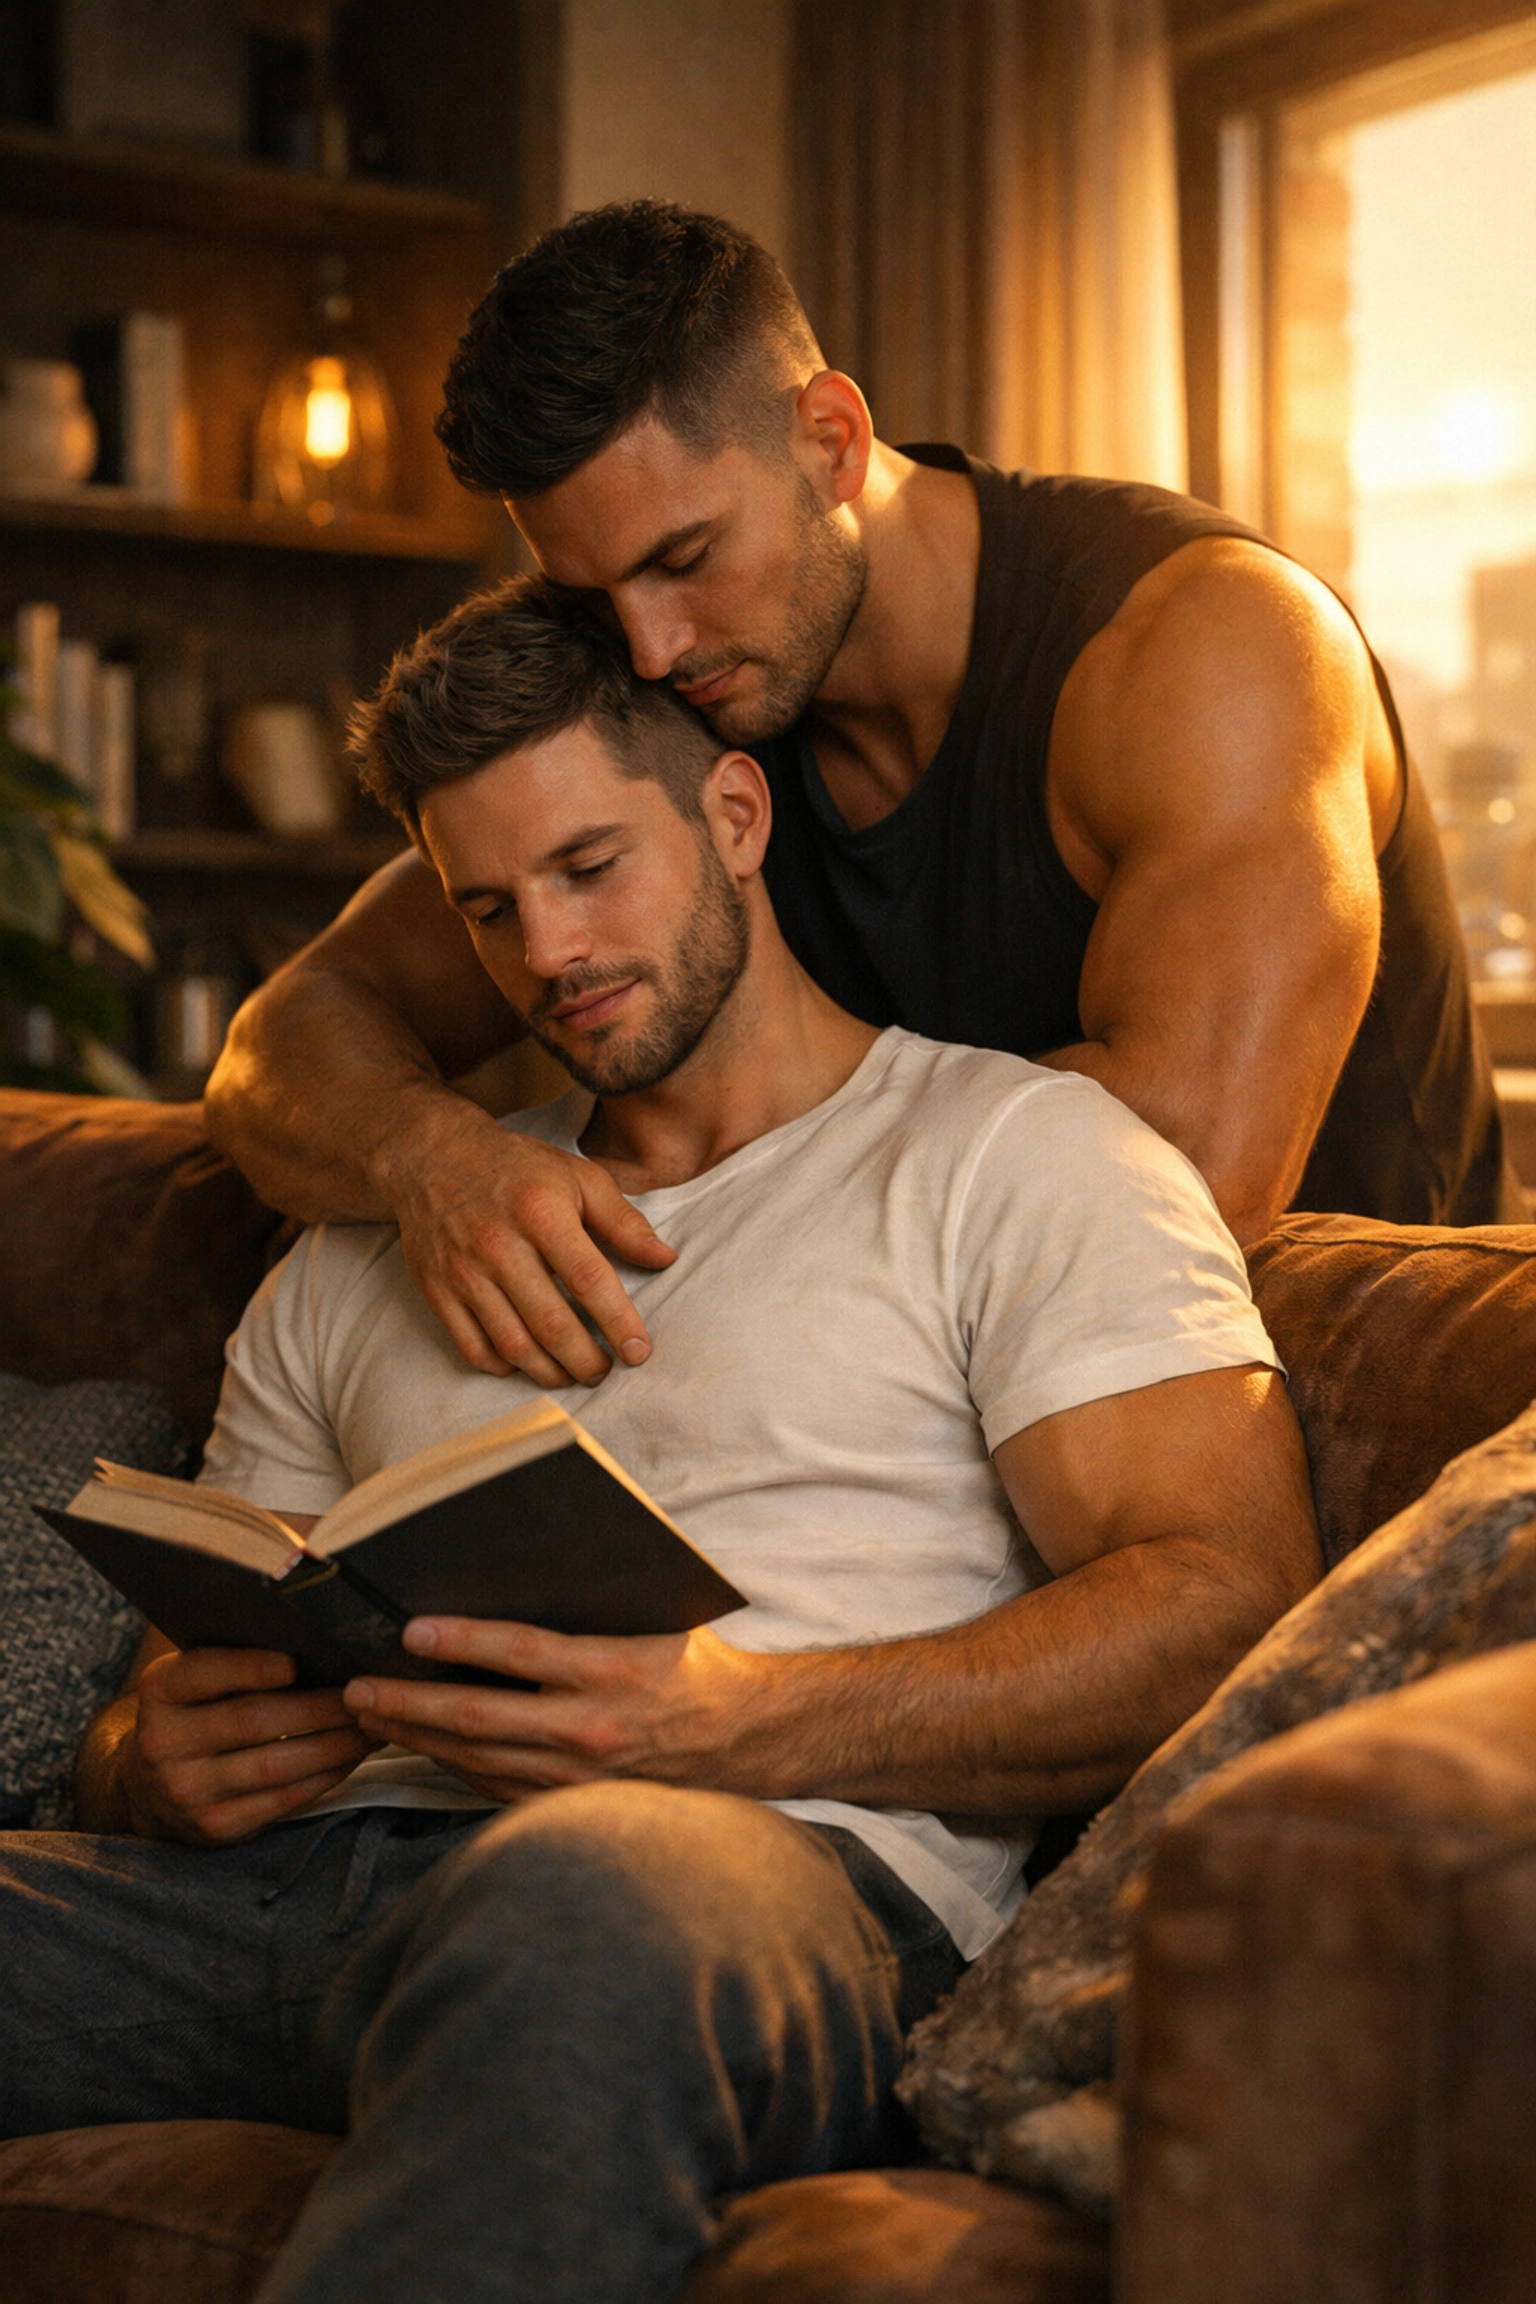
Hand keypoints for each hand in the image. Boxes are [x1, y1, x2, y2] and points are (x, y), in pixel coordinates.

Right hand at [116, 1647, 375, 1844]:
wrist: (150, 1789)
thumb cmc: (194, 1713)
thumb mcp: (192, 1680)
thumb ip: (234, 1659)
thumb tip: (317, 1639)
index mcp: (159, 1691)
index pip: (204, 1672)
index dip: (250, 1667)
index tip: (297, 1662)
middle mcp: (164, 1742)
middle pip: (253, 1720)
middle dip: (318, 1708)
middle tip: (365, 1695)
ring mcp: (187, 1790)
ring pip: (275, 1765)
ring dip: (334, 1745)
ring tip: (372, 1727)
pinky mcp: (215, 1826)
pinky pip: (282, 1800)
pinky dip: (325, 1777)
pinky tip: (351, 1758)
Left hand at [342, 1618, 776, 1806]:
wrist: (748, 1742)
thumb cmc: (698, 1667)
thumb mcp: (656, 1620)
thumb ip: (593, 1606)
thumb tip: (521, 1570)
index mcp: (611, 1670)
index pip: (518, 1653)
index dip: (458, 1641)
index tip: (409, 1630)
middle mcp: (590, 1728)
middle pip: (477, 1717)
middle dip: (407, 1703)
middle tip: (356, 1689)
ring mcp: (578, 1776)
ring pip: (477, 1758)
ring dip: (417, 1738)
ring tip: (371, 1718)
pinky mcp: (573, 1803)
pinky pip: (497, 1787)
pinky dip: (452, 1767)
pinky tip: (422, 1749)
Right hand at [382, 1098, 675, 1384]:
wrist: (431, 1156)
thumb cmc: (516, 1167)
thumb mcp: (577, 1176)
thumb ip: (623, 1220)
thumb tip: (665, 1258)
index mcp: (541, 1212)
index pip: (588, 1279)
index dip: (618, 1321)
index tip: (639, 1351)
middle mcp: (499, 1246)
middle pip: (551, 1323)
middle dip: (586, 1360)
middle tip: (606, 1372)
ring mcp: (464, 1272)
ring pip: (513, 1344)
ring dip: (550, 1372)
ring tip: (573, 1374)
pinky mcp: (437, 1290)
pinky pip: (472, 1347)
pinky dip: (503, 1366)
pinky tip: (526, 1362)